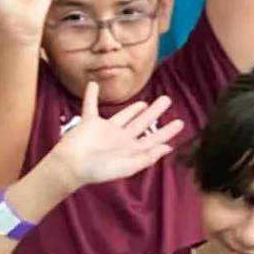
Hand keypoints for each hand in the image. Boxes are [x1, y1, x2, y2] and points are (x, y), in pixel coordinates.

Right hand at [40, 88, 177, 193]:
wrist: (72, 165)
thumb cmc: (99, 169)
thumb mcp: (128, 166)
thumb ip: (148, 156)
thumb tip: (168, 148)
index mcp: (131, 149)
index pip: (153, 139)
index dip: (167, 131)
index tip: (181, 122)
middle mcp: (120, 138)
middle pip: (142, 123)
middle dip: (155, 113)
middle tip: (167, 100)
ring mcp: (105, 130)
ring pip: (124, 115)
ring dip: (133, 108)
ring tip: (144, 101)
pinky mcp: (90, 123)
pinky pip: (91, 106)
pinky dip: (91, 95)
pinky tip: (93, 85)